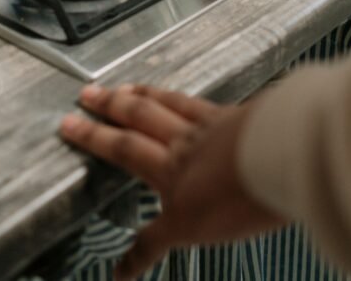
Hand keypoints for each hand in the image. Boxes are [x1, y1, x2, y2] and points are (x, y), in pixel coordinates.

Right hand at [59, 84, 285, 279]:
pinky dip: (185, 98)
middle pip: (137, 122)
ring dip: (139, 95)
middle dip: (106, 112)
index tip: (68, 129)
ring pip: (166, 105)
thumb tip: (121, 273)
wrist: (281, 158)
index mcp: (169, 171)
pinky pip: (201, 103)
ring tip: (121, 88)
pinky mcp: (237, 116)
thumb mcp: (189, 232)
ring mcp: (211, 126)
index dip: (94, 143)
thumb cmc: (240, 197)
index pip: (123, 153)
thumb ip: (152, 245)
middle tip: (84, 97)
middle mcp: (184, 143)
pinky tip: (186, 96)